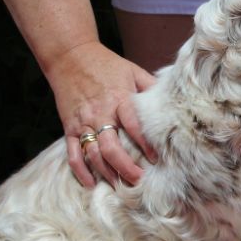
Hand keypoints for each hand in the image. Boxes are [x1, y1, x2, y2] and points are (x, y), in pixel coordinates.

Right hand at [45, 41, 157, 187]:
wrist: (70, 55)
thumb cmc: (106, 64)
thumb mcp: (132, 71)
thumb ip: (150, 88)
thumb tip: (172, 103)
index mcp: (118, 99)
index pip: (133, 125)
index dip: (145, 144)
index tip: (156, 159)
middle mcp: (100, 114)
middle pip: (111, 147)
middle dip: (125, 167)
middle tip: (138, 180)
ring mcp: (82, 122)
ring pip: (93, 154)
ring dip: (106, 173)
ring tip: (119, 186)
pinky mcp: (68, 127)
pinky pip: (73, 154)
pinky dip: (80, 171)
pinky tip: (91, 183)